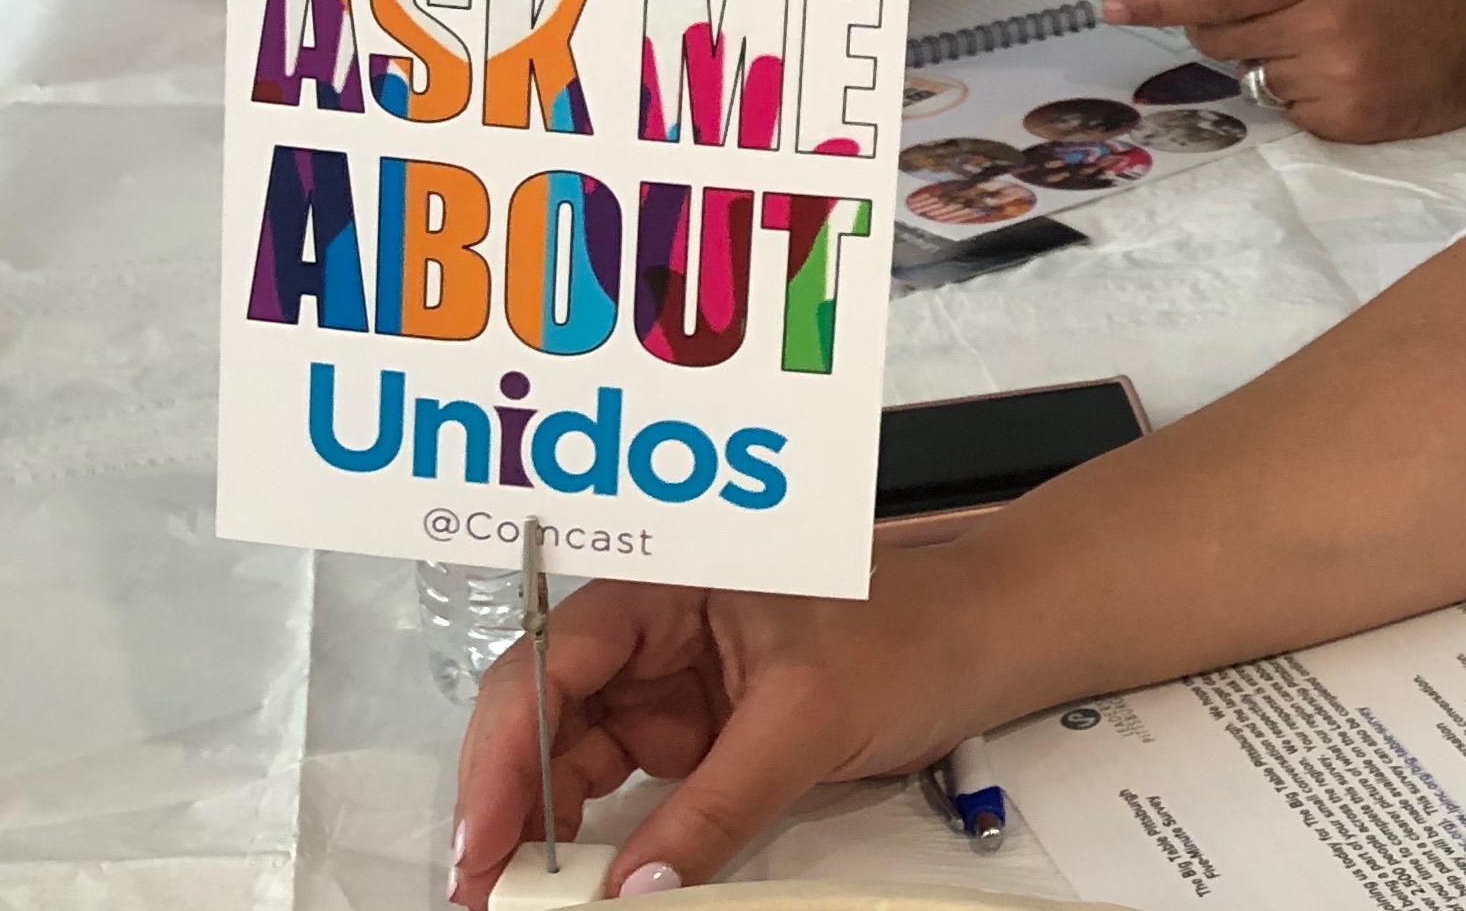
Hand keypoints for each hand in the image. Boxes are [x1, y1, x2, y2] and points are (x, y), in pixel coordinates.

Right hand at [446, 539, 992, 906]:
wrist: (982, 646)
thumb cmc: (911, 636)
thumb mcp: (807, 724)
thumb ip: (716, 809)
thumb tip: (631, 892)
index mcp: (667, 585)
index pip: (553, 661)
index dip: (503, 750)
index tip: (484, 836)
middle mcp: (650, 630)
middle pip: (541, 713)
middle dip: (505, 800)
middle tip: (483, 887)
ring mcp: (667, 686)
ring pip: (572, 759)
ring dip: (542, 828)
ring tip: (520, 895)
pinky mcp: (692, 734)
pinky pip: (624, 789)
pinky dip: (598, 838)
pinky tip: (583, 882)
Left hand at [1097, 0, 1465, 144]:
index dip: (1160, 2)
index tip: (1112, 6)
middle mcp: (1322, 24)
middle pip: (1222, 39)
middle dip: (1230, 29)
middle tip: (1280, 18)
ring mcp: (1333, 80)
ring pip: (1252, 77)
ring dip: (1274, 62)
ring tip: (1334, 45)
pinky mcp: (1343, 124)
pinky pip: (1285, 110)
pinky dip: (1302, 93)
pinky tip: (1348, 75)